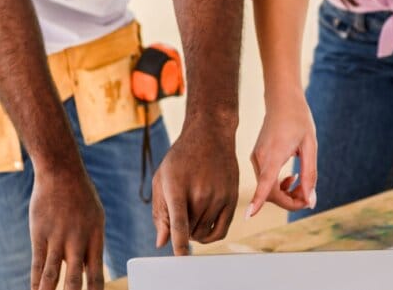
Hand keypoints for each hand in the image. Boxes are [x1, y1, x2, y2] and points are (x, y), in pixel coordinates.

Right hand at [29, 169, 104, 289]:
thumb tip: (87, 271)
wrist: (61, 172)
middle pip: (74, 279)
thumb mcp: (96, 219)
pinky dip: (34, 281)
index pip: (97, 274)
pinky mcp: (39, 234)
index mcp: (96, 239)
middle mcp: (78, 241)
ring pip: (52, 274)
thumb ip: (91, 245)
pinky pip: (37, 262)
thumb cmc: (81, 196)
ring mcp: (57, 238)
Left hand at [153, 122, 238, 254]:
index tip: (179, 256)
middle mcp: (201, 193)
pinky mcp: (232, 199)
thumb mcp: (162, 180)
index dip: (178, 243)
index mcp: (178, 187)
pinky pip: (222, 231)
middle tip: (179, 218)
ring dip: (194, 233)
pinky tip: (203, 229)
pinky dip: (210, 237)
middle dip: (181, 232)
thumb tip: (162, 242)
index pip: (179, 223)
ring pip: (204, 233)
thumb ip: (160, 213)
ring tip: (190, 217)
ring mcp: (219, 196)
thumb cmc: (181, 158)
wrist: (210, 136)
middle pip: (189, 231)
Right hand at [248, 88, 316, 217]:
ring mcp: (256, 159)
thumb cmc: (299, 121)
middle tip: (309, 195)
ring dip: (286, 193)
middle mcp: (260, 159)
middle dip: (290, 201)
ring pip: (268, 189)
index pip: (265, 182)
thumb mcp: (310, 147)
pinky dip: (278, 185)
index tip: (249, 216)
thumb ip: (310, 175)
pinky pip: (265, 181)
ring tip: (301, 183)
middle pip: (271, 193)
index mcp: (274, 154)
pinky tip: (291, 177)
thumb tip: (310, 202)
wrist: (282, 100)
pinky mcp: (256, 158)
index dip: (258, 200)